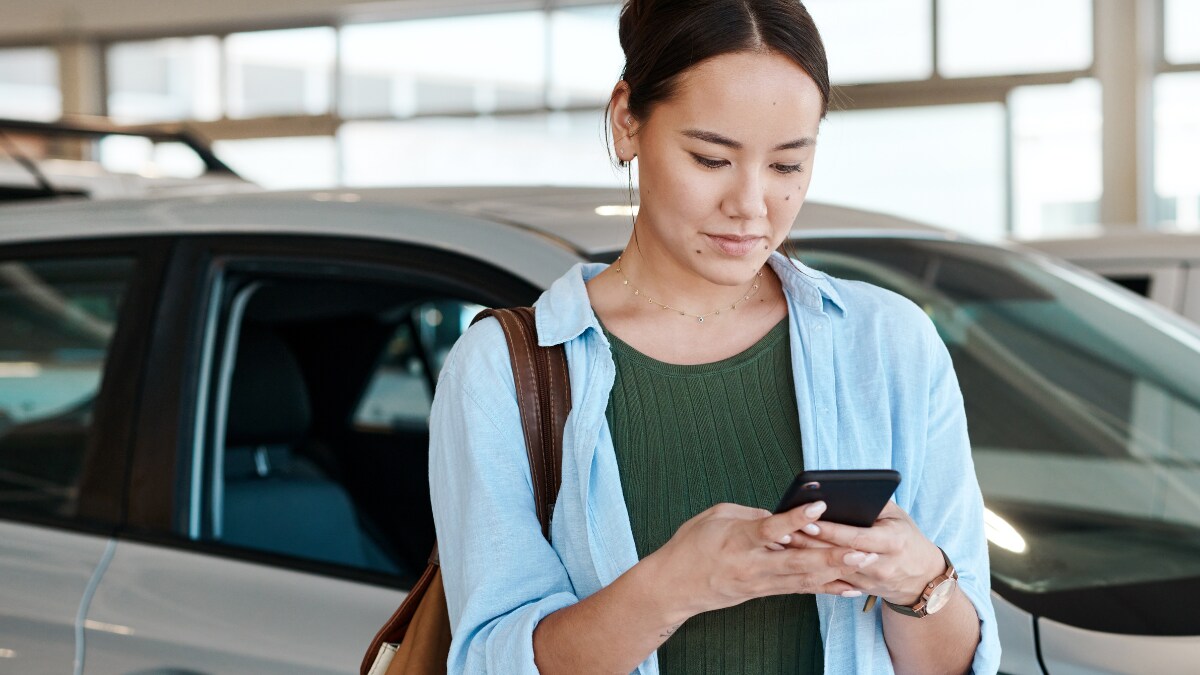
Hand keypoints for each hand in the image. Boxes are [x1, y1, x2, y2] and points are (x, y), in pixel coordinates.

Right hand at [643, 501, 874, 619]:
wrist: (674, 586)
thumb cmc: (691, 545)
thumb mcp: (717, 515)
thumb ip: (752, 513)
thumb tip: (781, 514)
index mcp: (738, 539)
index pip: (772, 528)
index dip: (798, 518)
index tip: (821, 505)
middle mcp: (753, 564)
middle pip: (799, 561)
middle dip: (834, 556)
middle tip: (864, 550)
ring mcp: (760, 582)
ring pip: (805, 578)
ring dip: (838, 572)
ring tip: (867, 564)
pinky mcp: (763, 592)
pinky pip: (800, 589)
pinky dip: (826, 587)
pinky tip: (849, 586)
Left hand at [789, 500, 945, 604]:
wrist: (921, 576)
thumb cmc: (905, 535)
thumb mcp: (896, 515)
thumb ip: (873, 503)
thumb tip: (840, 491)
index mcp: (892, 541)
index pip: (855, 537)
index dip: (830, 530)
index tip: (806, 521)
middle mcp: (881, 564)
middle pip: (838, 554)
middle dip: (808, 543)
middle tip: (782, 531)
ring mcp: (869, 581)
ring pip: (830, 569)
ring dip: (804, 557)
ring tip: (780, 543)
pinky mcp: (859, 590)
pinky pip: (831, 580)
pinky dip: (810, 569)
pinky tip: (790, 559)